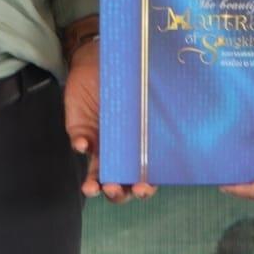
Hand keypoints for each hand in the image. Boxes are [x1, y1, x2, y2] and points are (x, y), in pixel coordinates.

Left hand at [61, 37, 154, 203]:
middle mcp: (119, 151)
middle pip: (119, 183)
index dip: (144, 188)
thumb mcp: (146, 93)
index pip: (143, 176)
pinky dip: (80, 145)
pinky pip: (78, 143)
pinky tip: (83, 144)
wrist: (99, 60)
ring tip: (93, 187)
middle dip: (118, 193)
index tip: (144, 188)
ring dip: (94, 184)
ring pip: (96, 173)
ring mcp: (98, 143)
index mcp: (139, 147)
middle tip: (115, 190)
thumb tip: (175, 121)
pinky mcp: (80, 130)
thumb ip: (157, 107)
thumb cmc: (129, 78)